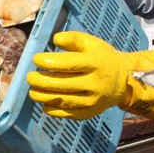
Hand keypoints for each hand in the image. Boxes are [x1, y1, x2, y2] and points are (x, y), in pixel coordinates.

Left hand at [26, 31, 153, 120]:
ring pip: (63, 101)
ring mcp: (93, 101)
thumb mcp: (92, 43)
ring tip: (32, 91)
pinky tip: (44, 102)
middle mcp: (96, 84)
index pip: (69, 64)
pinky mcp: (89, 113)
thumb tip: (55, 39)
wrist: (124, 82)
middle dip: (41, 81)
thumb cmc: (103, 58)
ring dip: (43, 96)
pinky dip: (52, 109)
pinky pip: (67, 113)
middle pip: (63, 84)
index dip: (49, 62)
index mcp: (96, 64)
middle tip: (29, 77)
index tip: (36, 59)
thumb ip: (73, 39)